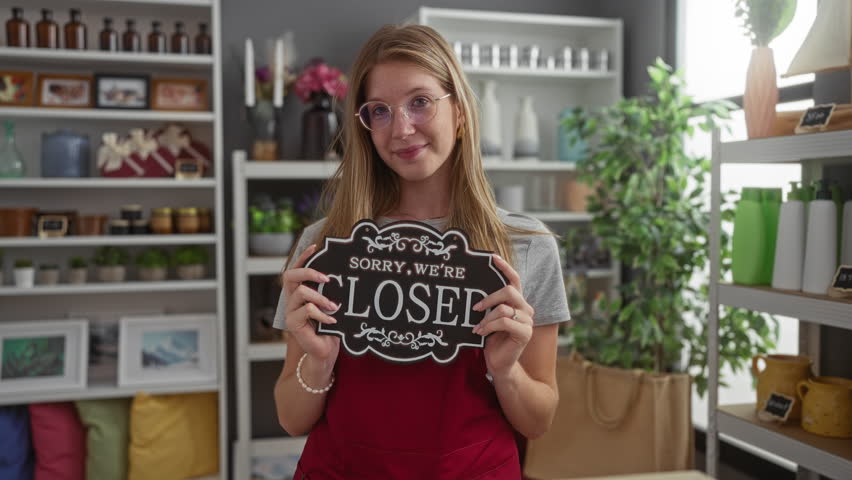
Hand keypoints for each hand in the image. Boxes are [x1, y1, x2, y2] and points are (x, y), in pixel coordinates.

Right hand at [282, 244, 340, 365]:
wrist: (325, 352)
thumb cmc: (330, 328)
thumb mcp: (332, 306)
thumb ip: (332, 293)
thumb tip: (345, 275)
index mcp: (299, 293)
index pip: (296, 269)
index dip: (303, 257)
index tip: (316, 247)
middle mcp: (291, 300)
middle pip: (289, 276)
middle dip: (308, 272)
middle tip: (327, 278)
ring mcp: (290, 312)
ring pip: (300, 293)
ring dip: (320, 297)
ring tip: (334, 306)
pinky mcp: (293, 324)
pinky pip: (307, 311)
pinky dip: (322, 314)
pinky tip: (332, 321)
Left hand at [472, 254, 533, 378]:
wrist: (498, 364)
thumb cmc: (492, 340)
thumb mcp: (488, 318)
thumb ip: (488, 305)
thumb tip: (472, 290)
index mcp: (517, 302)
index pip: (514, 279)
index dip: (505, 267)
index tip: (491, 257)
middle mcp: (525, 308)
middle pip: (509, 291)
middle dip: (489, 298)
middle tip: (475, 307)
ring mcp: (528, 320)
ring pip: (503, 308)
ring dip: (486, 318)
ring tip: (478, 328)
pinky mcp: (525, 332)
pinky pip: (505, 321)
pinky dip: (490, 326)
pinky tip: (482, 333)